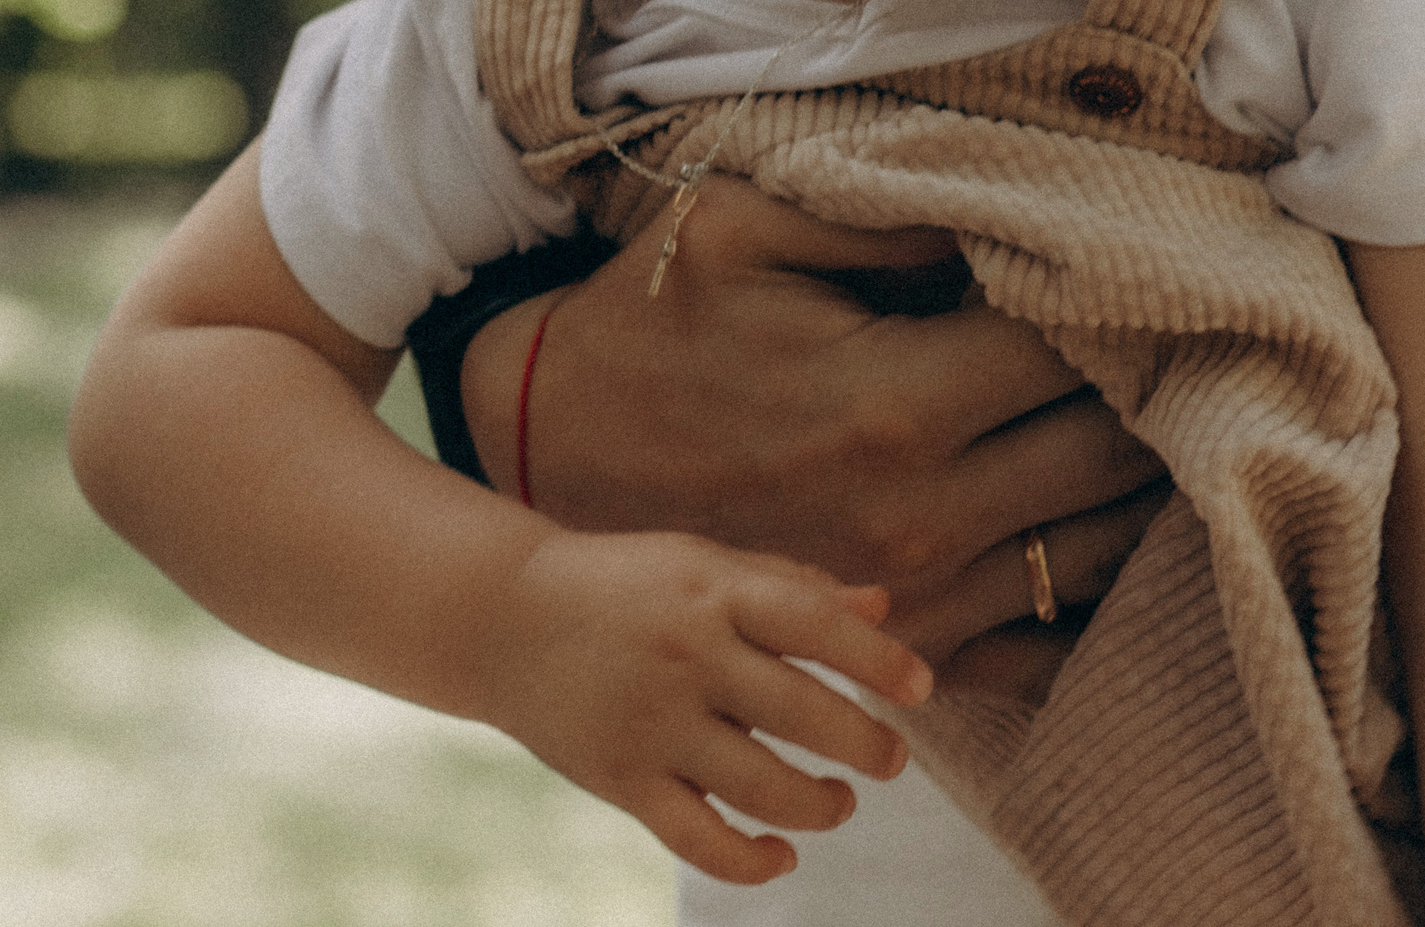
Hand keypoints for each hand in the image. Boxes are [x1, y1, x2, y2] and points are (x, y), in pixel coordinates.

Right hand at [463, 176, 1164, 645]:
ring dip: (1143, 488)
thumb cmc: (650, 322)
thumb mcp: (740, 226)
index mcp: (895, 399)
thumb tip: (1010, 208)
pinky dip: (1098, 594)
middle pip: (1112, 452)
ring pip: (1100, 550)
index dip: (1125, 303)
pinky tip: (1106, 531)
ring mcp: (918, 600)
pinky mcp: (903, 650)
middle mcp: (922, 514)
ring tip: (1165, 421)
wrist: (545, 452)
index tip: (1145, 269)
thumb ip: (887, 214)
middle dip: (1155, 391)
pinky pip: (1050, 645)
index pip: (1075, 351)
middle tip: (1179, 340)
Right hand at [479, 528, 931, 883]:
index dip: (876, 660)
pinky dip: (752, 860)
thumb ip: (792, 586)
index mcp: (713, 590)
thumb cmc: (627, 584)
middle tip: (891, 761)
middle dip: (866, 746)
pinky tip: (782, 852)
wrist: (503, 616)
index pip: (813, 623)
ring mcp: (653, 722)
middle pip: (801, 712)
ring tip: (839, 801)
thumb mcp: (705, 565)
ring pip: (761, 785)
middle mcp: (687, 654)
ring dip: (820, 806)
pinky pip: (699, 840)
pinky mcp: (623, 779)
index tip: (922, 689)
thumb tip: (884, 608)